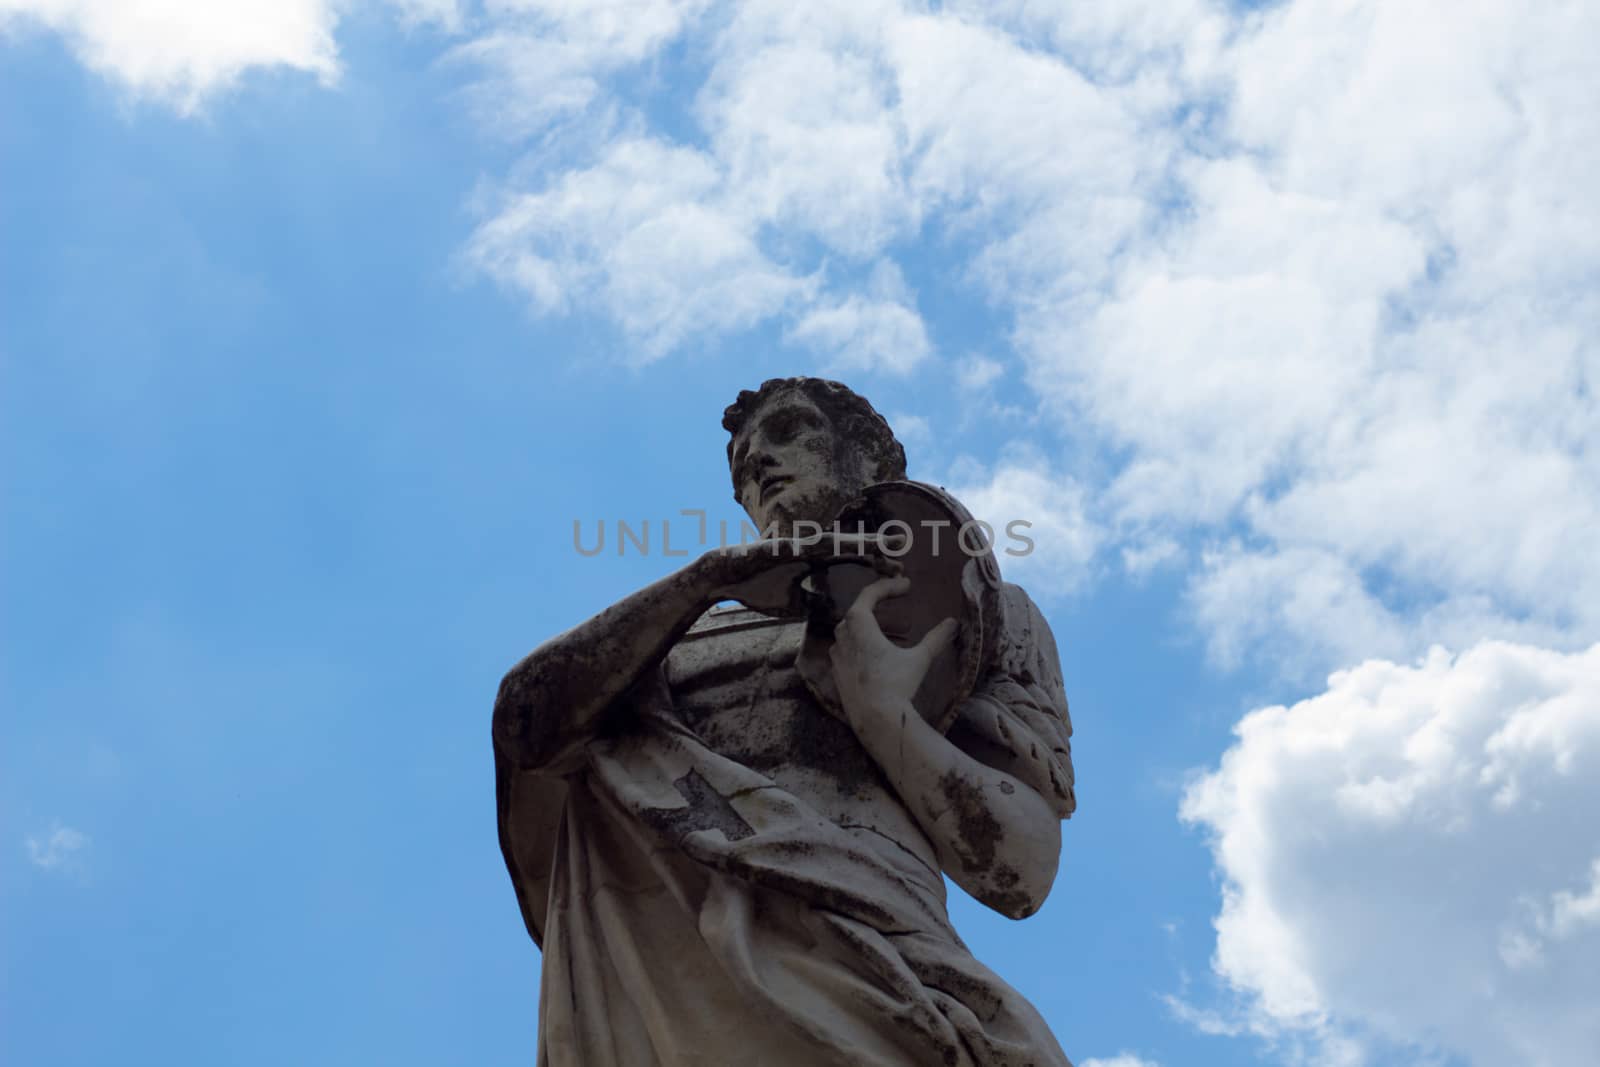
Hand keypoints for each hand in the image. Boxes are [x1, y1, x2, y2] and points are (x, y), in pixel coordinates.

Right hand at [699, 533, 903, 616]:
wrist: (724, 577)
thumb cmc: (756, 587)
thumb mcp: (792, 602)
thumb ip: (813, 602)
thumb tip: (833, 611)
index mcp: (816, 562)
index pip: (853, 561)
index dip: (876, 564)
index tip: (900, 571)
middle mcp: (811, 550)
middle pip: (852, 547)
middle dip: (877, 548)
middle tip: (906, 548)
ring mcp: (798, 546)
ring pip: (836, 542)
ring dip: (859, 542)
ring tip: (883, 543)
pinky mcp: (784, 547)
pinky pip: (809, 546)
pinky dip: (829, 546)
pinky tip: (847, 545)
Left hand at [828, 575, 958, 719]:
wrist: (877, 720)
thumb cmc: (898, 685)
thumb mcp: (920, 659)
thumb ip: (936, 639)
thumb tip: (953, 623)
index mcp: (859, 627)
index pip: (869, 595)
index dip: (888, 586)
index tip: (907, 585)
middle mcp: (843, 639)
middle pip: (855, 613)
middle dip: (874, 605)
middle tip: (894, 603)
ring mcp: (837, 659)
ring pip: (846, 633)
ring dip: (864, 626)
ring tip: (885, 630)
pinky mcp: (836, 677)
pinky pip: (844, 652)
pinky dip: (857, 647)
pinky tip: (872, 656)